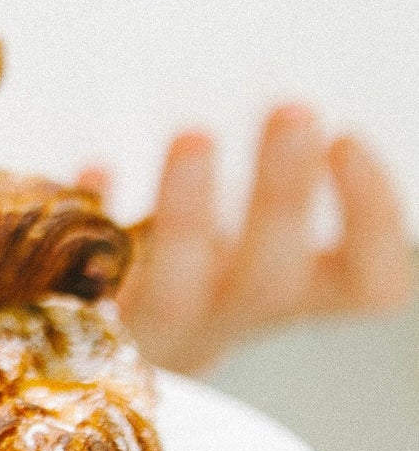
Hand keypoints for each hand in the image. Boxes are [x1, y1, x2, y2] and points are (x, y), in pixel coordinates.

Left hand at [80, 104, 413, 374]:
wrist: (95, 353)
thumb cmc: (186, 267)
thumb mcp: (246, 239)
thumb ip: (264, 186)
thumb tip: (280, 97)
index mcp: (289, 295)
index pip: (365, 284)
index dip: (372, 220)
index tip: (348, 137)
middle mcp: (228, 316)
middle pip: (270, 279)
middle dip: (286, 195)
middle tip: (293, 109)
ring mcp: (150, 324)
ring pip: (176, 288)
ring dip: (189, 212)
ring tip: (194, 135)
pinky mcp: (78, 312)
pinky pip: (78, 273)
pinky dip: (93, 217)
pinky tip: (96, 167)